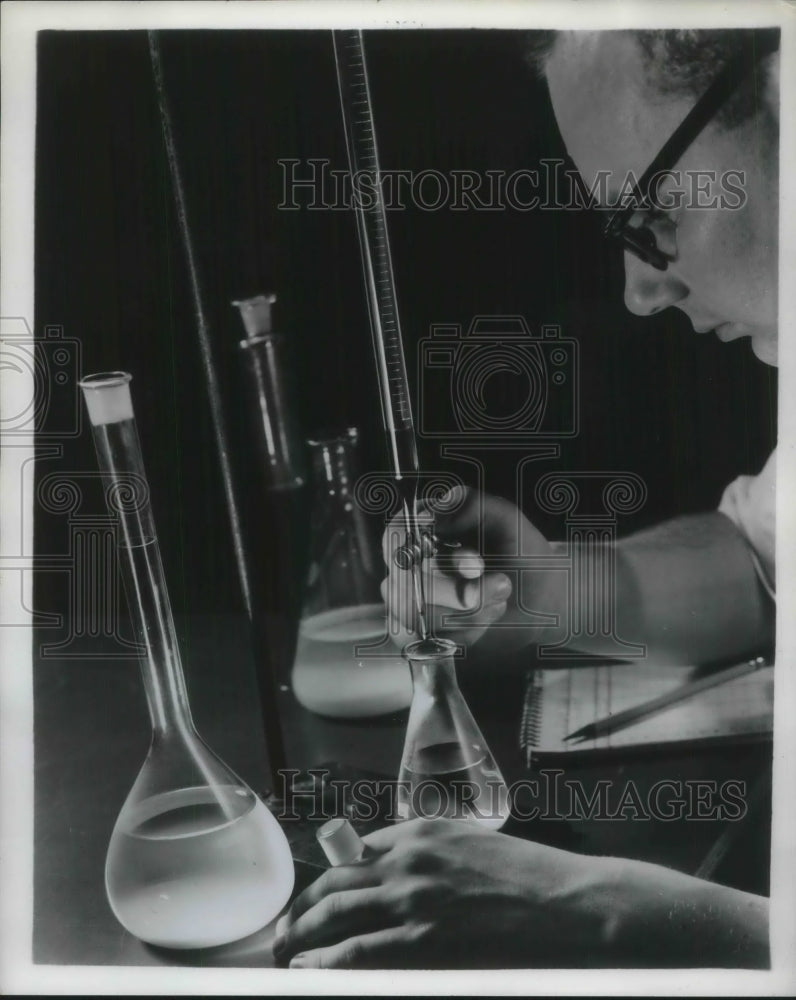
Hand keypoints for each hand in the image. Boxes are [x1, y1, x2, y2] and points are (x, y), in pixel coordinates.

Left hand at [272, 818, 607, 968]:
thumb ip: (430, 856)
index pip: (356, 855)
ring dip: (303, 935)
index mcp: (420, 833)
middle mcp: (407, 860)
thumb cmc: (529, 875)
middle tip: (285, 930)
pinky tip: (311, 968)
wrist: (566, 903)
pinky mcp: (423, 940)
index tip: (316, 899)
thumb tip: (395, 873)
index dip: (329, 880)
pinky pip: (357, 951)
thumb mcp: (471, 846)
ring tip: (287, 952)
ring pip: (336, 914)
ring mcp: (412, 899)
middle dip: (302, 909)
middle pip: (335, 883)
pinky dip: (326, 961)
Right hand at [381, 486, 561, 655]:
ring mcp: (411, 599)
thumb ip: (470, 504)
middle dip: (460, 592)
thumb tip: (430, 512)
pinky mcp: (422, 633)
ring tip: (498, 598)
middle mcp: (409, 562)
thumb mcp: (506, 520)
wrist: (541, 599)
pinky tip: (486, 618)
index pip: (396, 536)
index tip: (474, 562)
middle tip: (502, 583)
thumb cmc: (522, 554)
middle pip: (405, 583)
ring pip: (418, 616)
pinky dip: (467, 631)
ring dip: (469, 612)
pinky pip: (429, 640)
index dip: (428, 552)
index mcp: (423, 526)